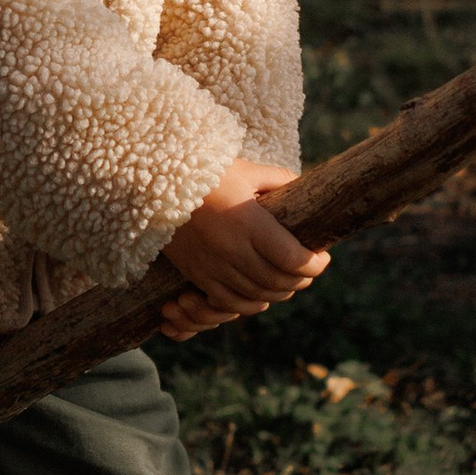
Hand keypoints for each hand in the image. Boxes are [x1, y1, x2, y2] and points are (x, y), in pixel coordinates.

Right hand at [158, 159, 329, 340]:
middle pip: (279, 281)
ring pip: (257, 296)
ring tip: (289, 280)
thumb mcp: (245, 170)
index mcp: (249, 222)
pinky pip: (229, 303)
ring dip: (279, 292)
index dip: (315, 265)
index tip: (323, 258)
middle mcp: (232, 249)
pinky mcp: (197, 275)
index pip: (293, 259)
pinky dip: (251, 304)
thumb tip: (301, 188)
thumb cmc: (204, 173)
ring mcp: (213, 266)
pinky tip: (261, 295)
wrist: (153, 185)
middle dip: (301, 279)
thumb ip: (277, 180)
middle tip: (309, 269)